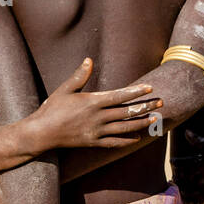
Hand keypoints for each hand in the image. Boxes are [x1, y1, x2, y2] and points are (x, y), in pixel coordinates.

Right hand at [31, 58, 163, 150]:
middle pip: (127, 112)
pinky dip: (127, 141)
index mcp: (92, 102)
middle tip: (161, 102)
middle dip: (145, 107)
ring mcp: (97, 131)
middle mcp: (98, 117)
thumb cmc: (52, 108)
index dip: (136, 92)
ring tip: (154, 119)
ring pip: (124, 128)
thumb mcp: (65, 89)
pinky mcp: (94, 142)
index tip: (149, 88)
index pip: (119, 96)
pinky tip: (138, 138)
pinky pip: (114, 143)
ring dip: (141, 123)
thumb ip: (79, 76)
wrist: (42, 133)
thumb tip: (89, 60)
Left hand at [172, 134, 203, 200]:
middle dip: (177, 177)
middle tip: (172, 177)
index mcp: (200, 164)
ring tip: (177, 187)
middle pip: (182, 179)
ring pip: (187, 190)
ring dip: (181, 188)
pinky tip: (184, 199)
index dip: (175, 166)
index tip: (172, 164)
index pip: (180, 166)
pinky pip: (195, 200)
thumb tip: (186, 132)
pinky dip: (188, 200)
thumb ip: (199, 141)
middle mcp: (201, 177)